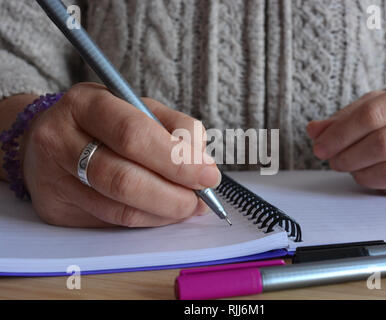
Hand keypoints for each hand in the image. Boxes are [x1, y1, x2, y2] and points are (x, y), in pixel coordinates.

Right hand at [20, 83, 220, 226]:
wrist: (48, 138)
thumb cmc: (104, 122)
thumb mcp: (138, 107)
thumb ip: (176, 128)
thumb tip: (204, 165)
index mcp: (86, 104)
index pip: (134, 135)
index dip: (176, 160)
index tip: (208, 174)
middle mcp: (60, 140)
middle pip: (124, 179)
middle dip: (174, 194)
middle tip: (201, 199)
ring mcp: (54, 179)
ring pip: (120, 208)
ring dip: (164, 212)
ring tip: (188, 206)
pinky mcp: (56, 209)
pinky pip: (113, 222)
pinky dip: (147, 220)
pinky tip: (163, 212)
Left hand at [307, 79, 385, 197]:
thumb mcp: (381, 107)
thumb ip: (347, 117)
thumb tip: (315, 130)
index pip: (372, 114)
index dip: (340, 133)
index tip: (320, 146)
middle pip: (383, 144)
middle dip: (348, 156)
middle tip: (334, 161)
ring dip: (361, 174)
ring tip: (351, 168)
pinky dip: (379, 186)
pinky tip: (372, 176)